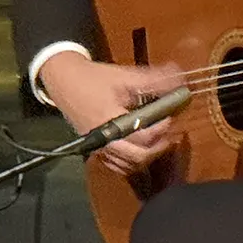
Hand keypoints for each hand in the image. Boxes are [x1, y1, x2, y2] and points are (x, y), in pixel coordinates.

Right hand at [39, 53, 182, 175]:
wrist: (64, 81)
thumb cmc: (93, 78)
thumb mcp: (123, 75)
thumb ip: (152, 79)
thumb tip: (178, 79)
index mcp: (111, 120)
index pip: (142, 136)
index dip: (161, 129)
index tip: (170, 118)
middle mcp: (104, 139)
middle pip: (138, 157)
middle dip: (158, 148)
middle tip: (171, 135)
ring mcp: (98, 147)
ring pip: (129, 165)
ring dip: (148, 156)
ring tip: (159, 142)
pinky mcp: (95, 150)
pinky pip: (117, 167)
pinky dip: (132, 163)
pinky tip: (141, 151)